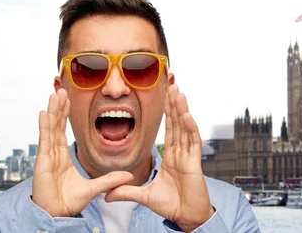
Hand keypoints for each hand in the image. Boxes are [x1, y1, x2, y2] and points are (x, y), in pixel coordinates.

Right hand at [32, 88, 133, 216]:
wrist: (57, 214)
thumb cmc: (69, 202)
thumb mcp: (94, 188)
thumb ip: (110, 180)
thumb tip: (128, 176)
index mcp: (63, 157)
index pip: (63, 131)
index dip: (65, 115)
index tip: (67, 100)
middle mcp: (54, 154)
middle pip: (56, 125)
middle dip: (59, 108)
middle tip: (61, 90)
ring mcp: (47, 156)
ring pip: (51, 129)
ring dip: (53, 111)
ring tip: (55, 94)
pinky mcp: (43, 162)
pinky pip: (45, 140)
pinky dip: (44, 126)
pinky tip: (44, 113)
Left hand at [106, 85, 213, 231]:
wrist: (186, 217)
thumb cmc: (172, 206)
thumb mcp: (144, 196)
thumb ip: (127, 191)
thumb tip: (107, 194)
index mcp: (171, 156)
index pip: (168, 129)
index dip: (167, 113)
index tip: (164, 96)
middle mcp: (181, 153)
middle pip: (177, 123)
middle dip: (174, 104)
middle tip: (171, 84)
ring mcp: (188, 156)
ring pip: (185, 127)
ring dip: (181, 109)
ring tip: (177, 91)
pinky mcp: (195, 162)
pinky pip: (193, 141)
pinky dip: (189, 127)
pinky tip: (185, 113)